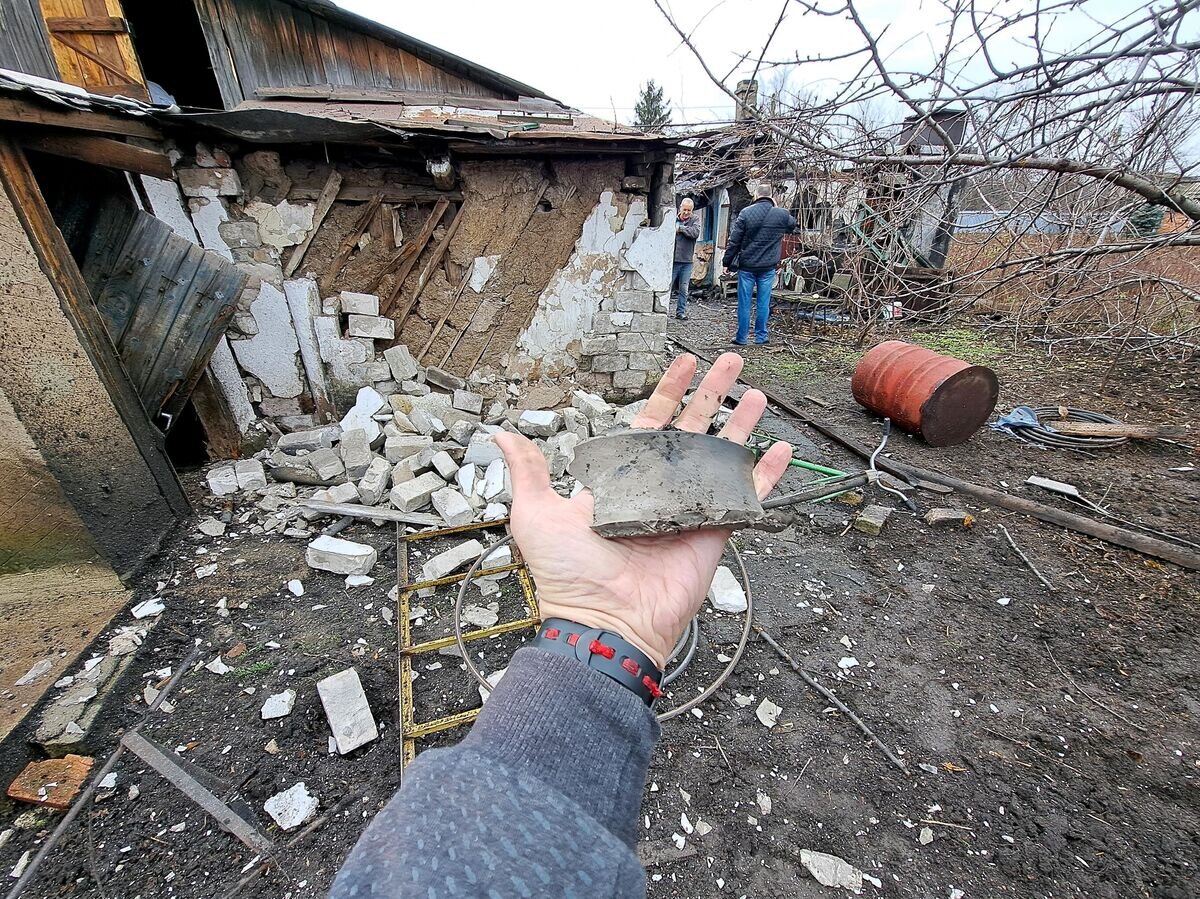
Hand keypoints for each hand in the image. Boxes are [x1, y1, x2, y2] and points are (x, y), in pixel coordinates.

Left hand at [495, 353, 791, 668]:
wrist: (605, 619)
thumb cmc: (569, 572)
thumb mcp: (536, 514)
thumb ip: (527, 472)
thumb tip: (500, 434)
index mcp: (623, 479)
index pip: (650, 422)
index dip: (668, 391)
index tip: (683, 363)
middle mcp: (659, 488)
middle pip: (693, 428)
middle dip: (712, 392)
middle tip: (731, 360)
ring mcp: (690, 508)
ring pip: (723, 455)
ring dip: (742, 423)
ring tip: (757, 393)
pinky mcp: (714, 530)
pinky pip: (747, 497)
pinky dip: (767, 474)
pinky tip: (780, 449)